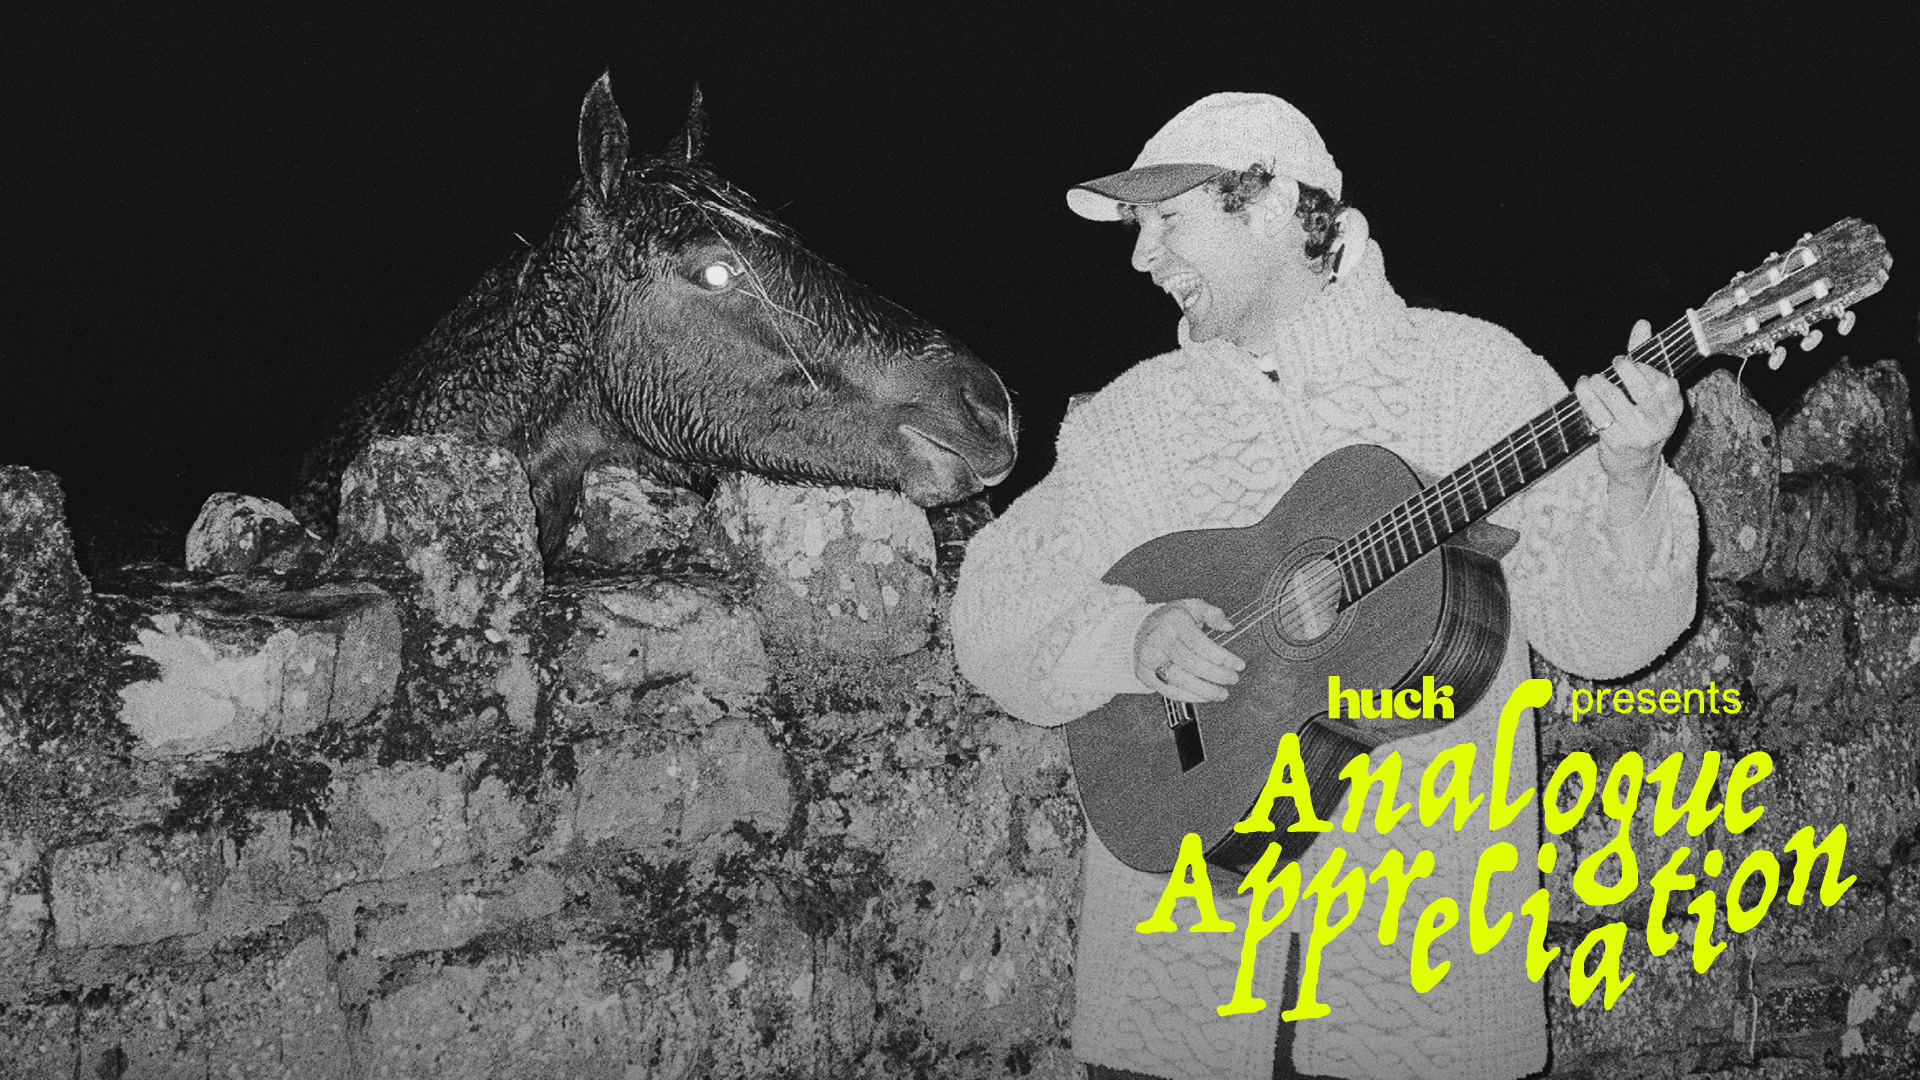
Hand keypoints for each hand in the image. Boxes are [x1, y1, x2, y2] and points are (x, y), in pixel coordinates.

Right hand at [1135, 599, 1242, 702]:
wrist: (1137, 629)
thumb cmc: (1168, 620)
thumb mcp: (1191, 607)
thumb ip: (1213, 614)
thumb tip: (1228, 626)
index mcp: (1174, 621)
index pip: (1201, 643)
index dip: (1222, 657)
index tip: (1238, 665)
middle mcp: (1159, 639)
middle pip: (1191, 663)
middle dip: (1216, 675)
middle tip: (1232, 679)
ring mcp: (1150, 658)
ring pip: (1180, 679)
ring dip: (1204, 690)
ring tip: (1221, 693)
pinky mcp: (1145, 674)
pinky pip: (1169, 690)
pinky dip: (1189, 697)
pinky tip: (1204, 696)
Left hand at [1573, 319, 1684, 492]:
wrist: (1635, 466)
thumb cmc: (1641, 418)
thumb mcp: (1650, 392)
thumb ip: (1644, 356)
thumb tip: (1642, 323)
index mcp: (1674, 406)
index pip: (1665, 383)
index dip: (1646, 368)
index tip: (1630, 359)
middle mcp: (1661, 422)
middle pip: (1644, 392)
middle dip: (1627, 371)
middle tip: (1616, 361)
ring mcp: (1639, 434)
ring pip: (1617, 402)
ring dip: (1601, 384)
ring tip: (1593, 377)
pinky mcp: (1617, 443)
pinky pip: (1598, 415)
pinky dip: (1586, 397)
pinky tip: (1582, 386)